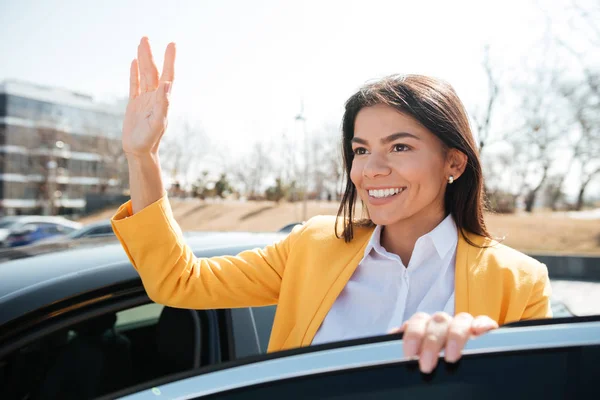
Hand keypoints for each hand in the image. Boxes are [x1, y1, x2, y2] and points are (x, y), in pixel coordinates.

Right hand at [122, 37, 175, 156]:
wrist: (139, 150)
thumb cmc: (150, 139)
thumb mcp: (158, 122)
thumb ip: (163, 104)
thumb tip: (168, 85)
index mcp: (162, 100)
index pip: (167, 75)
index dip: (170, 60)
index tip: (171, 45)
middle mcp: (155, 97)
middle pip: (153, 72)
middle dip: (151, 55)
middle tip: (145, 37)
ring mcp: (144, 100)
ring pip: (144, 75)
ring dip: (143, 59)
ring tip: (141, 43)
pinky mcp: (134, 104)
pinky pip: (134, 85)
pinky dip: (134, 73)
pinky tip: (134, 62)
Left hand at [390, 312, 497, 373]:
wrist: (446, 369)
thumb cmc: (428, 365)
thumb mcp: (414, 360)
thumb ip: (404, 353)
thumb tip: (388, 348)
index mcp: (424, 327)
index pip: (417, 322)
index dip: (412, 335)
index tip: (409, 355)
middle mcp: (442, 324)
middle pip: (437, 321)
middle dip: (431, 342)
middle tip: (426, 365)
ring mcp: (463, 325)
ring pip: (459, 320)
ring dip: (455, 336)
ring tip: (451, 357)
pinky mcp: (482, 330)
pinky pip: (483, 321)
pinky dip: (482, 324)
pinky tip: (480, 333)